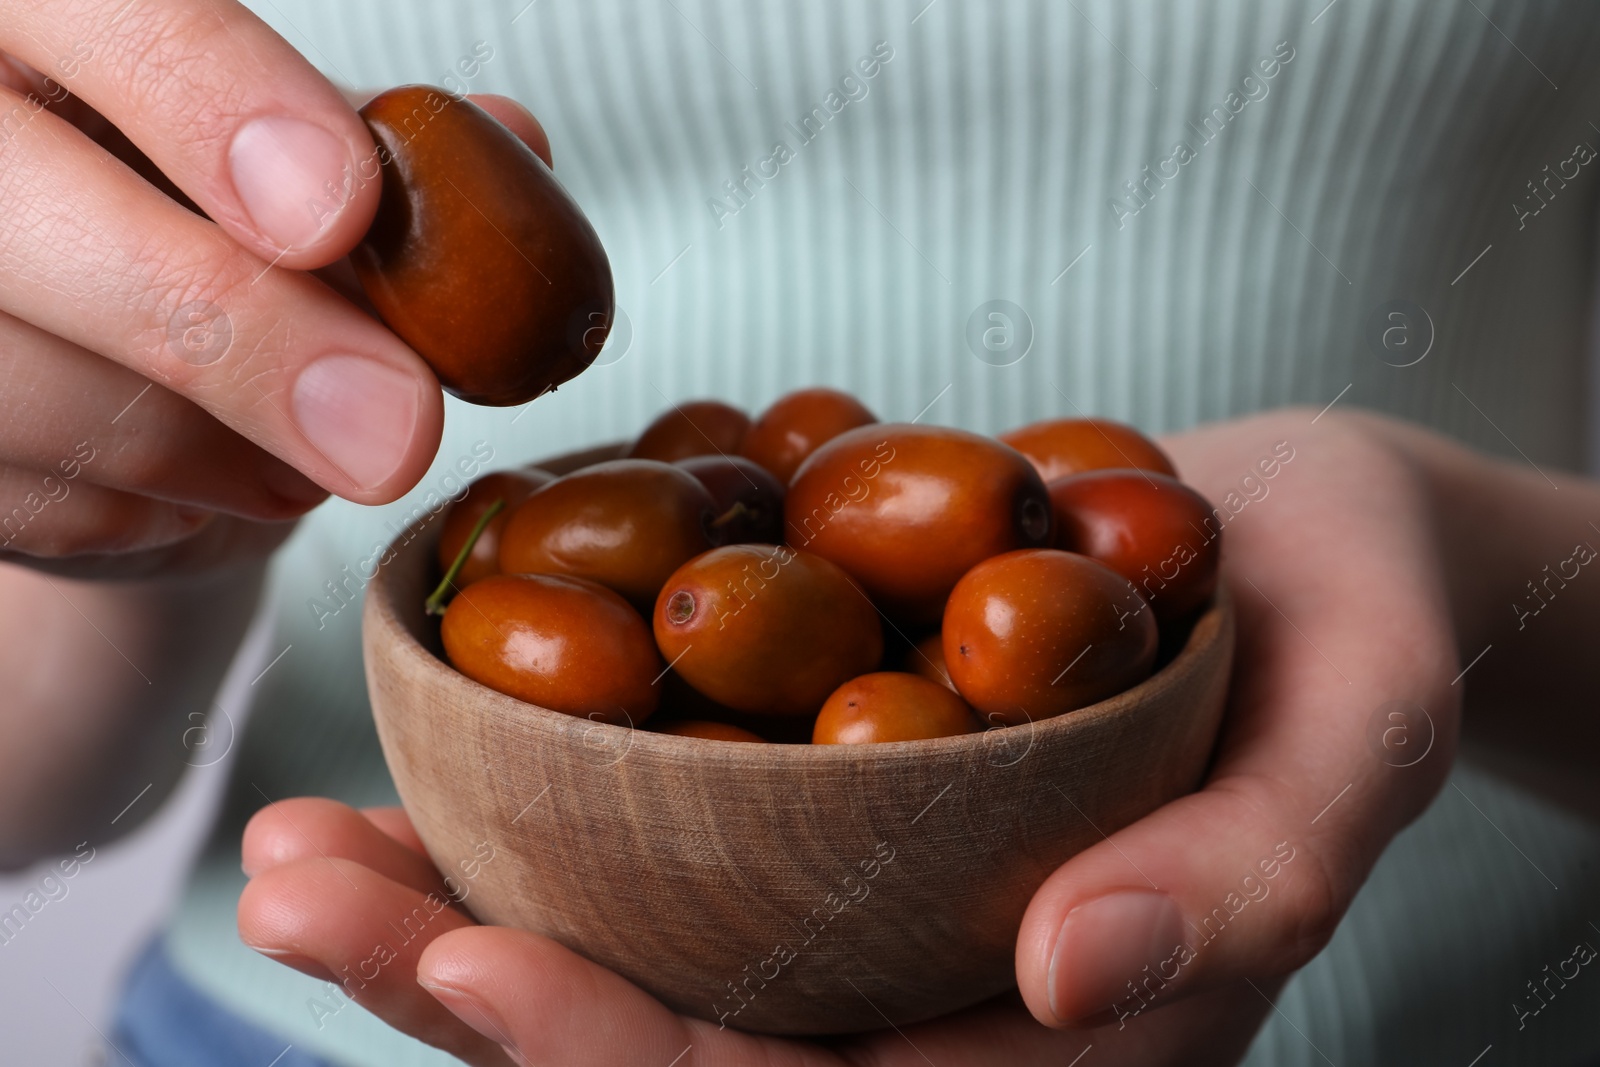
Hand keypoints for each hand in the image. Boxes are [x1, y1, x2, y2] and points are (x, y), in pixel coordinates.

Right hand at [0, 3, 544, 579]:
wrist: (110, 383)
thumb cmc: (212, 234)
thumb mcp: (303, 166)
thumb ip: (387, 150)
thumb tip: (506, 143)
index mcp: (41, 19)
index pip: (104, 16)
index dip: (214, 99)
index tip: (340, 208)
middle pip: (28, 217)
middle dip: (240, 328)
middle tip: (401, 425)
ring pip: (42, 390)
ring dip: (230, 445)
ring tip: (335, 441)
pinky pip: (51, 498)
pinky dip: (177, 503)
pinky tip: (229, 470)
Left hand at [239, 408, 1462, 1064]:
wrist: (1306, 536)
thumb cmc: (1358, 627)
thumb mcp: (1358, 730)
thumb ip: (1255, 873)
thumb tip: (1079, 974)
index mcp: (1055, 1040)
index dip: (632, 1061)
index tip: (468, 966)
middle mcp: (935, 995)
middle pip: (678, 1049)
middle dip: (469, 992)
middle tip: (292, 891)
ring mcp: (868, 903)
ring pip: (637, 949)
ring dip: (449, 907)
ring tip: (290, 845)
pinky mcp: (828, 797)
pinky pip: (659, 833)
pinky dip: (527, 801)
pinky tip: (410, 744)